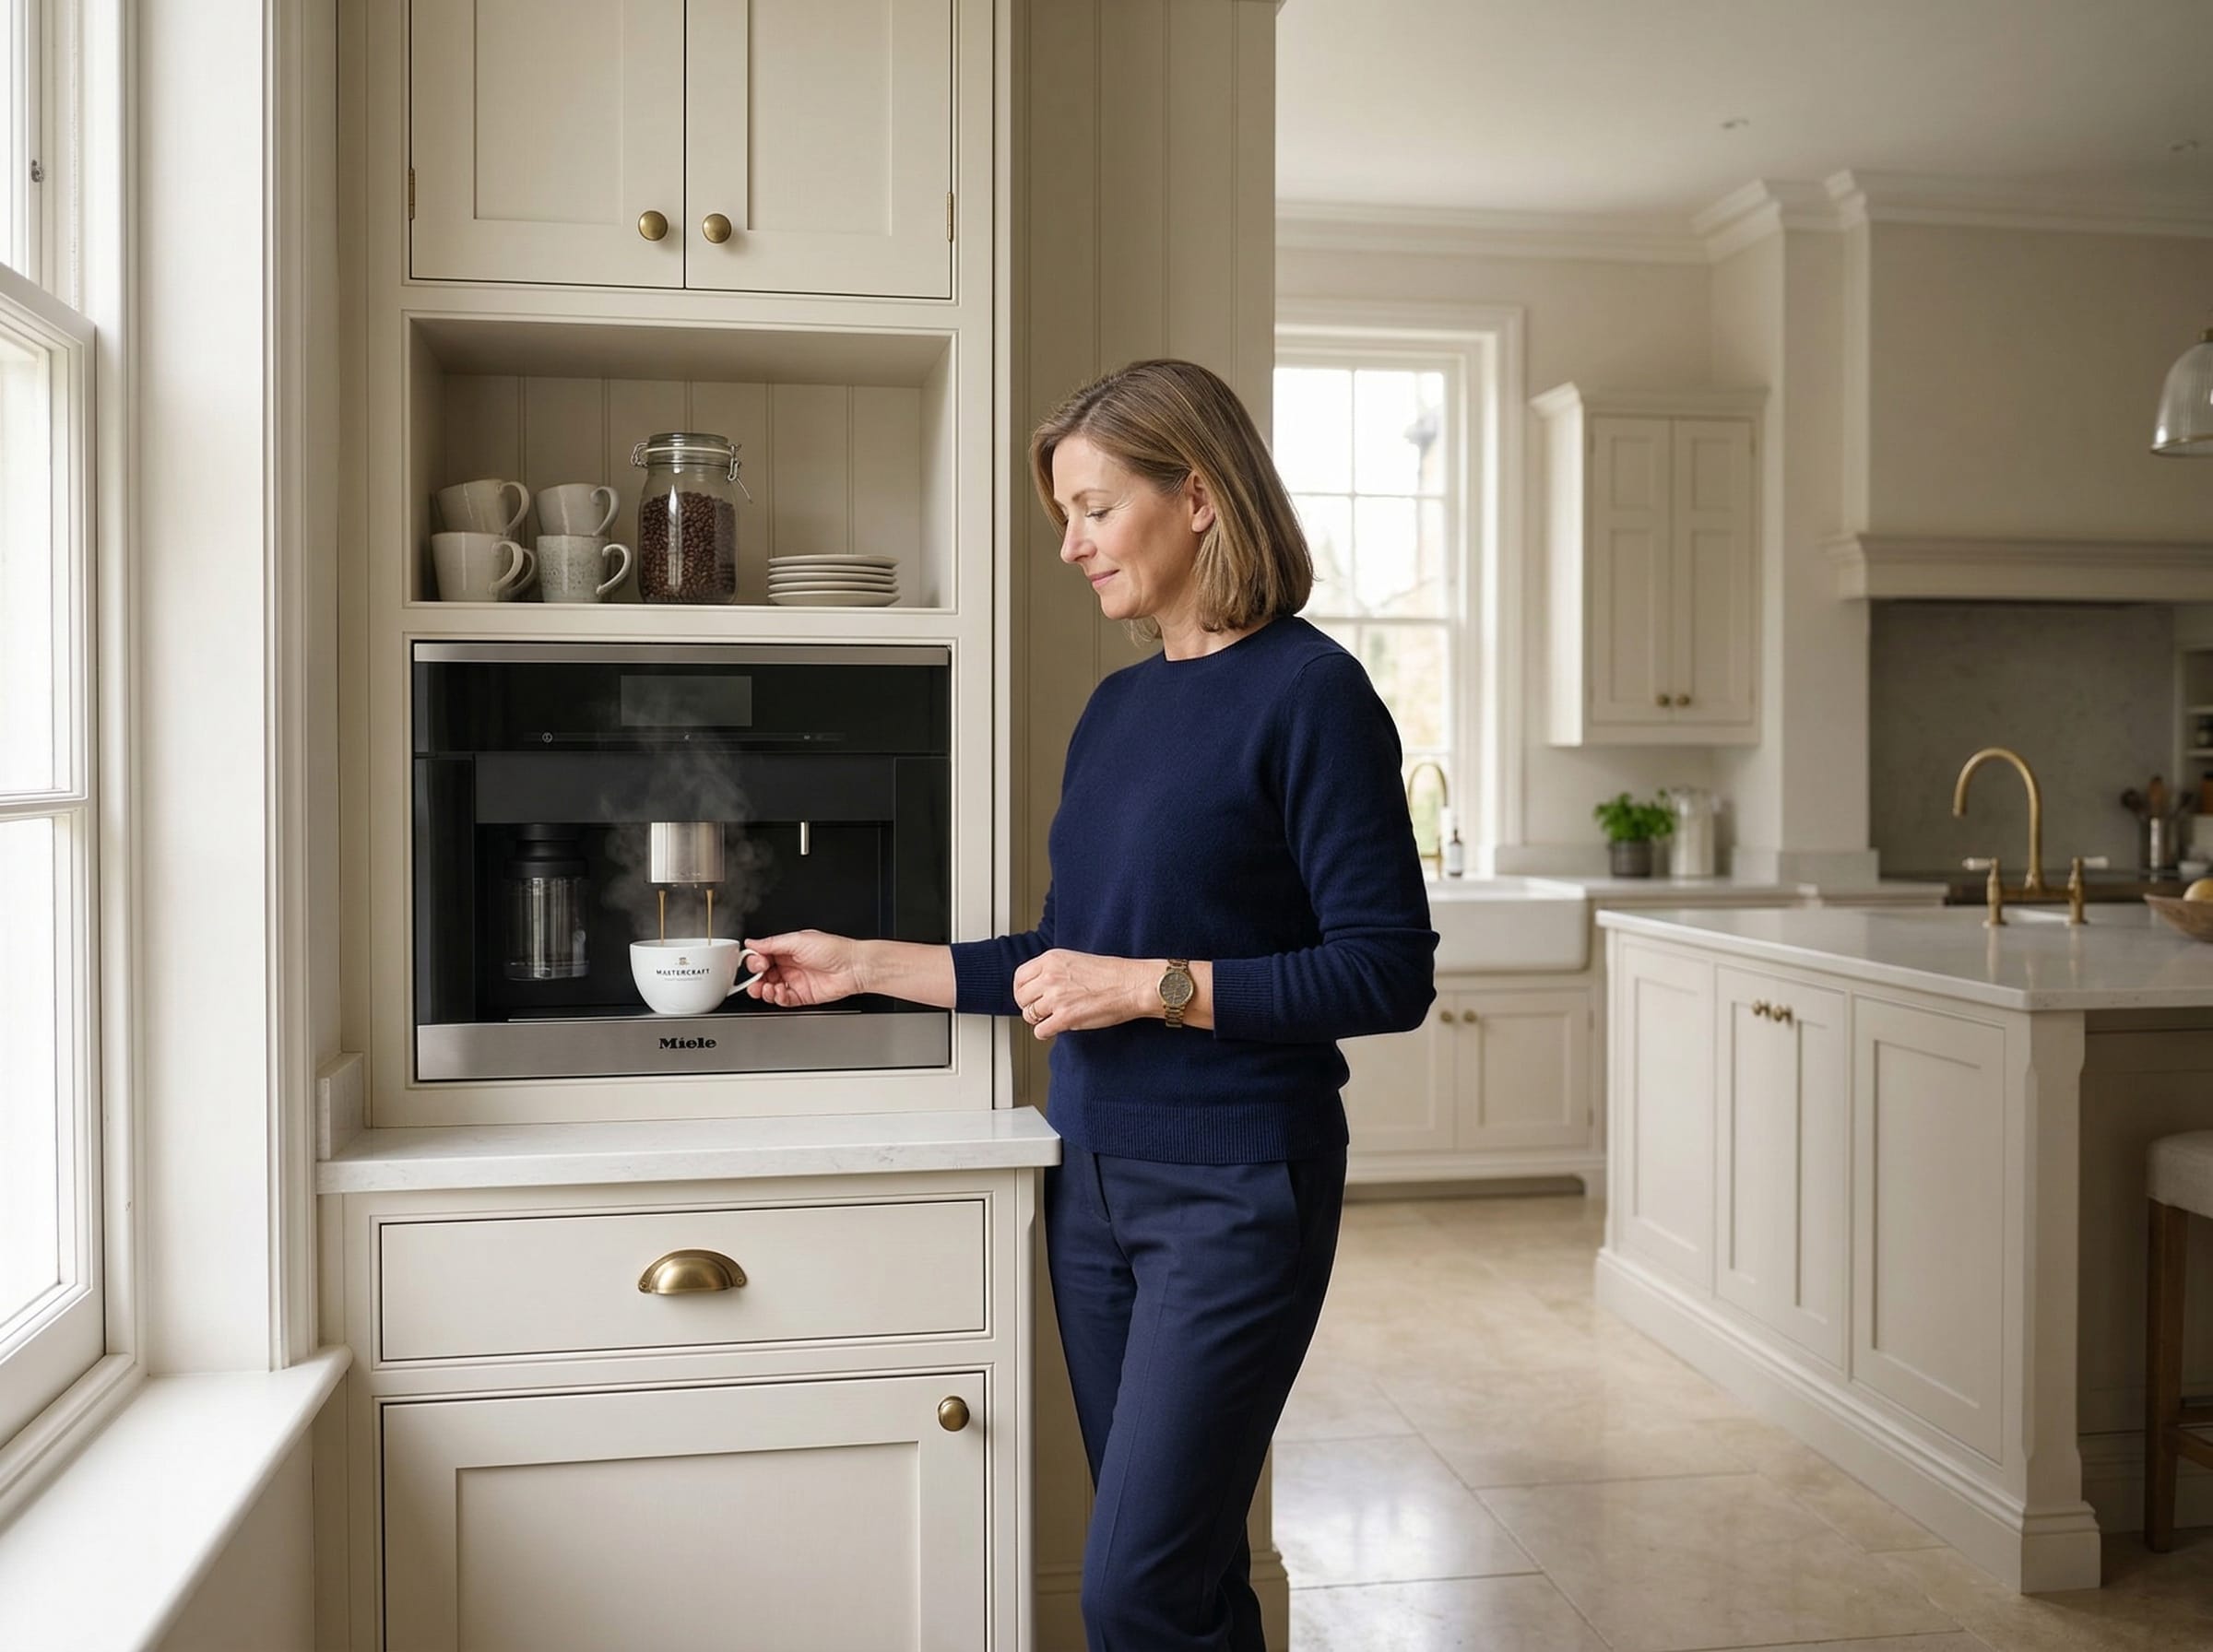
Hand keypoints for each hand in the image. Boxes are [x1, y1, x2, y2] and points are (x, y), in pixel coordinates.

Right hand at [740, 930, 863, 1007]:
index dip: (756, 961)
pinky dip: (778, 998)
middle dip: (756, 978)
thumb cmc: (834, 949)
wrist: (853, 967)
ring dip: (764, 990)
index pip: (762, 956)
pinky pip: (783, 1000)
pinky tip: (780, 992)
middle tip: (758, 978)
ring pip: (770, 989)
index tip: (756, 963)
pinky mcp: (802, 996)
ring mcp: (795, 981)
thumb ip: (772, 943)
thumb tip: (752, 943)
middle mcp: (790, 965)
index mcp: (787, 949)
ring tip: (767, 988)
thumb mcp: (799, 940)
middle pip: (763, 974)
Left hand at [1012, 950, 1150, 1039]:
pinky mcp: (1065, 1018)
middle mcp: (1050, 977)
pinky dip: (1046, 1032)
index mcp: (1051, 959)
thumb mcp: (1076, 960)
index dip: (1022, 990)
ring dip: (1040, 1019)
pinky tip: (1056, 1028)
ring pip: (1029, 1015)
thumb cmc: (1112, 974)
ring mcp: (1056, 998)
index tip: (1027, 996)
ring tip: (1053, 1018)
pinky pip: (1040, 1031)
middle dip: (1029, 1006)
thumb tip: (1039, 985)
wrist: (1132, 985)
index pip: (1020, 977)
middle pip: (1022, 998)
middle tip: (1040, 1010)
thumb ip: (1054, 970)